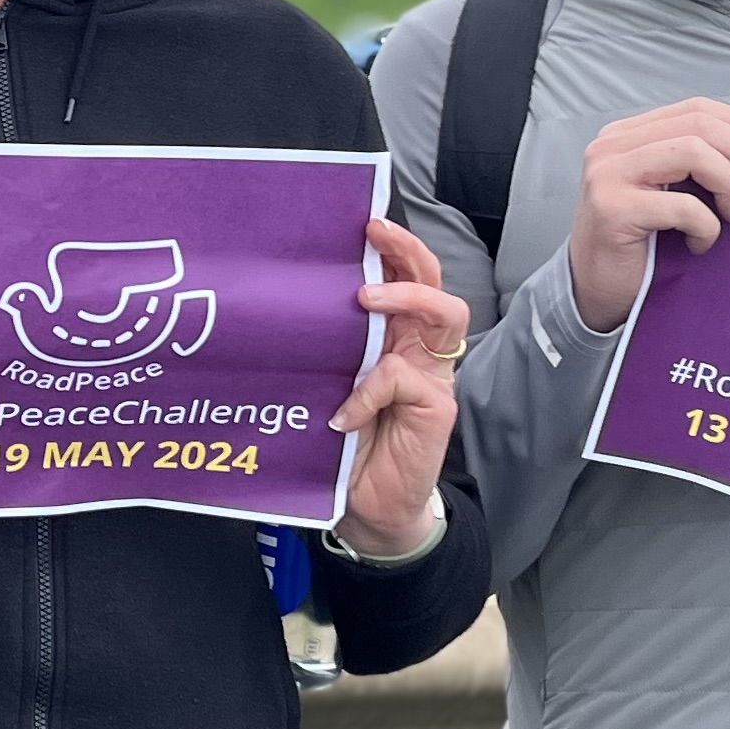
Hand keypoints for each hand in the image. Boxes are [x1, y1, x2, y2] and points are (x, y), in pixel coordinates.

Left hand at [331, 218, 464, 556]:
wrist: (366, 506)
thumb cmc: (342, 442)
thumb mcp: (325, 384)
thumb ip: (324, 350)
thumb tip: (285, 304)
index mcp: (393, 335)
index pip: (404, 276)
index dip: (392, 246)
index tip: (362, 222)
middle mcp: (418, 347)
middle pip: (432, 280)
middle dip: (406, 249)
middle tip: (374, 233)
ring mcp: (432, 375)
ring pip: (444, 314)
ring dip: (405, 298)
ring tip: (365, 301)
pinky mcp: (436, 408)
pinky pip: (404, 379)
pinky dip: (367, 391)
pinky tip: (341, 415)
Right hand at [567, 98, 729, 333]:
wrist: (595, 294)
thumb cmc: (642, 246)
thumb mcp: (671, 192)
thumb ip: (702, 165)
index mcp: (629, 135)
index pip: (697, 109)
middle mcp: (613, 145)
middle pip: (700, 125)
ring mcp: (608, 174)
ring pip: (694, 153)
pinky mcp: (613, 208)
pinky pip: (684, 205)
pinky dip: (707, 227)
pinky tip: (702, 245)